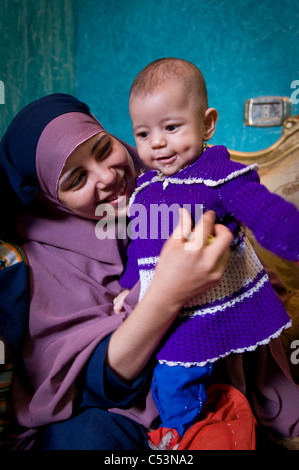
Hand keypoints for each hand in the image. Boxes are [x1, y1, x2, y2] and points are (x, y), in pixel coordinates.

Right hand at [106, 209, 232, 380]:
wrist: (168, 295)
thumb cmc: (166, 268)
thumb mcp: (171, 245)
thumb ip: (181, 227)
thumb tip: (186, 211)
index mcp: (192, 250)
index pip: (208, 226)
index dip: (210, 216)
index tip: (209, 214)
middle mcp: (206, 261)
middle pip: (226, 236)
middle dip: (221, 228)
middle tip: (212, 229)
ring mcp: (214, 272)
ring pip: (227, 248)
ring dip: (219, 242)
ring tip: (206, 244)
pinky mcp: (217, 279)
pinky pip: (223, 260)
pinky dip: (217, 254)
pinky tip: (205, 257)